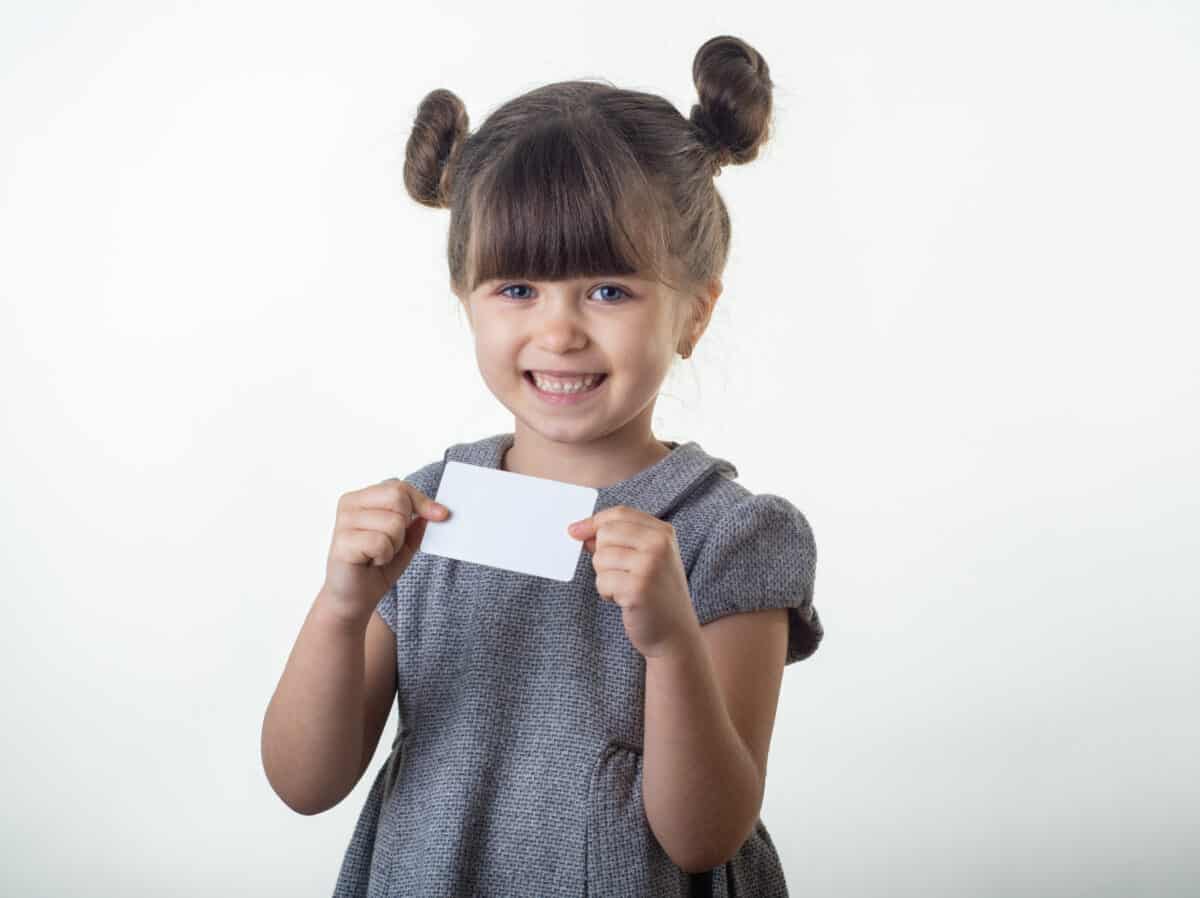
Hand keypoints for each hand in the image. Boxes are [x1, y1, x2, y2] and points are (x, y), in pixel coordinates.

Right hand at [321, 478, 449, 624]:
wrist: (354, 598)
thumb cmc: (376, 567)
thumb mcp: (405, 542)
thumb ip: (418, 523)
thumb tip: (437, 510)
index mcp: (362, 498)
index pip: (399, 487)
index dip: (423, 501)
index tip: (442, 515)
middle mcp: (349, 504)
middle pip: (398, 499)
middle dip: (404, 526)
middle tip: (391, 544)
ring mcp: (343, 522)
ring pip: (393, 523)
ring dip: (394, 545)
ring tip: (378, 555)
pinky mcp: (342, 542)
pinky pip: (381, 542)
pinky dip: (384, 556)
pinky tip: (371, 561)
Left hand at [567, 505, 699, 658]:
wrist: (675, 634)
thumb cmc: (656, 595)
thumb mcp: (644, 559)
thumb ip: (616, 541)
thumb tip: (578, 530)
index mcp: (663, 532)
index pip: (619, 514)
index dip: (593, 522)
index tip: (575, 532)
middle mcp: (659, 544)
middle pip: (605, 533)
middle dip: (603, 555)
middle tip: (621, 574)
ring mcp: (650, 565)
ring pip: (600, 558)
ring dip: (605, 577)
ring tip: (625, 589)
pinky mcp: (638, 588)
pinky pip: (602, 581)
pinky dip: (607, 593)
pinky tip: (625, 601)